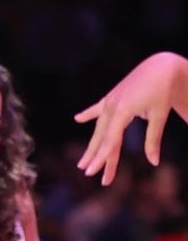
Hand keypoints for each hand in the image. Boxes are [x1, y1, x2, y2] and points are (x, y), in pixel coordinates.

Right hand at [76, 53, 184, 185]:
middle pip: (102, 137)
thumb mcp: (159, 115)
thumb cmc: (163, 90)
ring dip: (92, 146)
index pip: (109, 140)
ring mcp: (110, 101)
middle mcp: (112, 106)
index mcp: (123, 110)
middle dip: (96, 157)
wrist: (163, 66)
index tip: (91, 172)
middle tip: (88, 174)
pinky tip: (77, 118)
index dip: (101, 158)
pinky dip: (88, 113)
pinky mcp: (112, 97)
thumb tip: (154, 162)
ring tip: (82, 162)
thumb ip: (153, 140)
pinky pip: (97, 108)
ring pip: (99, 128)